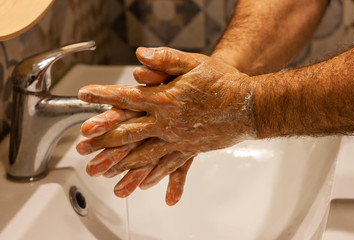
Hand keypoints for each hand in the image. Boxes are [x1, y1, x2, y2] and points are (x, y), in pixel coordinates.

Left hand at [77, 47, 255, 203]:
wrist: (250, 105)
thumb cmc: (224, 82)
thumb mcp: (195, 63)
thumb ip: (165, 59)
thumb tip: (140, 55)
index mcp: (165, 100)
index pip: (127, 98)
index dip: (103, 97)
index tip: (84, 96)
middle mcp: (168, 123)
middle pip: (129, 134)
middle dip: (104, 142)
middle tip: (84, 150)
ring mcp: (179, 140)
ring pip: (146, 157)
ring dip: (124, 167)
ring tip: (107, 178)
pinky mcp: (191, 150)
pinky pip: (170, 167)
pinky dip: (156, 177)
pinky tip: (146, 186)